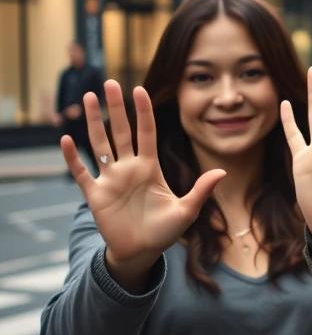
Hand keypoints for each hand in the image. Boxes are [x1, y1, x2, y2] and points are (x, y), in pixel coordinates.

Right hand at [61, 82, 225, 290]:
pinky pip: (81, 173)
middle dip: (116, 107)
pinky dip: (73, 158)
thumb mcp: (187, 210)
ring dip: (93, 122)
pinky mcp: (95, 195)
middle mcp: (129, 168)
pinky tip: (66, 139)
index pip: (146, 133)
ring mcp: (110, 179)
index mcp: (150, 168)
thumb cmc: (164, 231)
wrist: (142, 252)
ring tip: (88, 98)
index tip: (139, 90)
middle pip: (121, 131)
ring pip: (100, 144)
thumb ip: (201, 190)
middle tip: (109, 82)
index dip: (143, 112)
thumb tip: (221, 172)